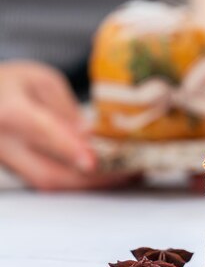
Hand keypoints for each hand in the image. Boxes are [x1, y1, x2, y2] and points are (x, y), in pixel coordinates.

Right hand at [0, 61, 128, 189]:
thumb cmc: (11, 83)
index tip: (92, 162)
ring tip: (127, 174)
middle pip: (49, 172)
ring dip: (92, 184)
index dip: (69, 148)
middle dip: (94, 177)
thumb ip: (66, 110)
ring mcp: (9, 162)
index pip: (41, 132)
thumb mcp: (42, 82)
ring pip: (50, 183)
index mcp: (10, 111)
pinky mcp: (16, 172)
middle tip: (130, 170)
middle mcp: (4, 143)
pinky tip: (106, 176)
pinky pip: (49, 183)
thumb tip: (91, 135)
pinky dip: (79, 182)